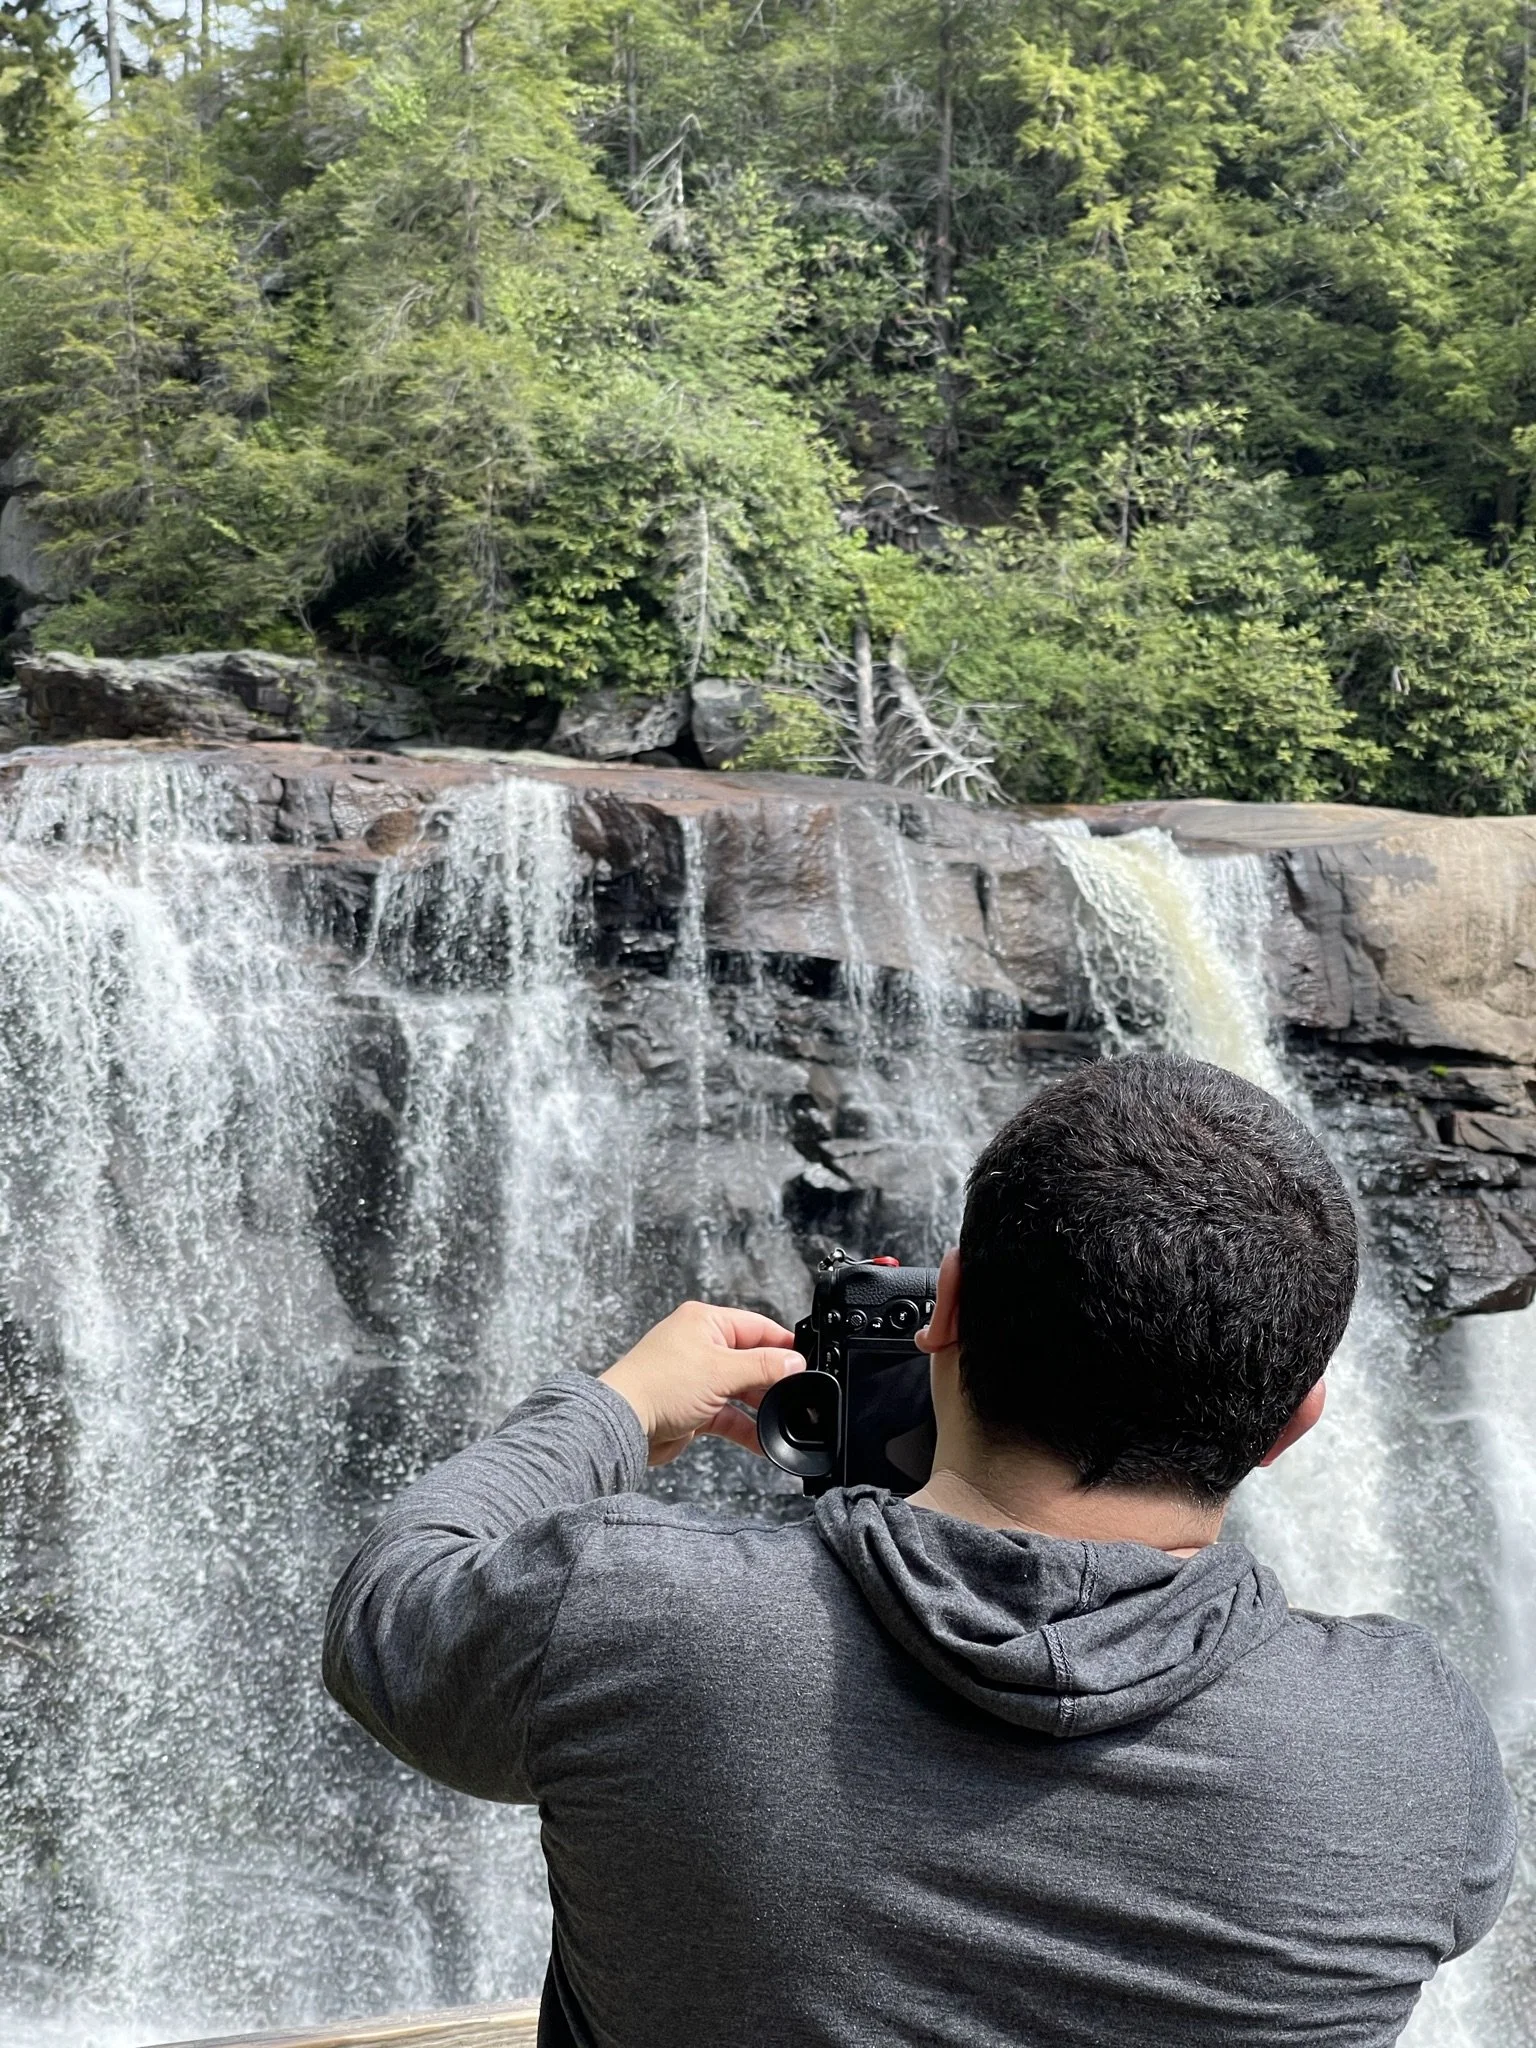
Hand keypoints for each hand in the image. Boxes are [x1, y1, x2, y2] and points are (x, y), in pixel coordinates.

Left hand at [600, 1301, 804, 1465]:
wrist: (622, 1424)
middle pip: (751, 1360)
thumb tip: (795, 1361)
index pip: (757, 1327)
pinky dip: (746, 1427)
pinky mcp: (694, 1407)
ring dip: (760, 1406)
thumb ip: (763, 1366)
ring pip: (741, 1390)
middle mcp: (701, 1346)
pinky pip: (729, 1415)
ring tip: (784, 1418)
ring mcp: (697, 1377)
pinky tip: (764, 1440)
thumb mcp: (721, 1371)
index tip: (806, 1362)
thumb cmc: (657, 1385)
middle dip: (773, 1380)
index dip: (784, 1345)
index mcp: (705, 1322)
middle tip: (798, 1394)